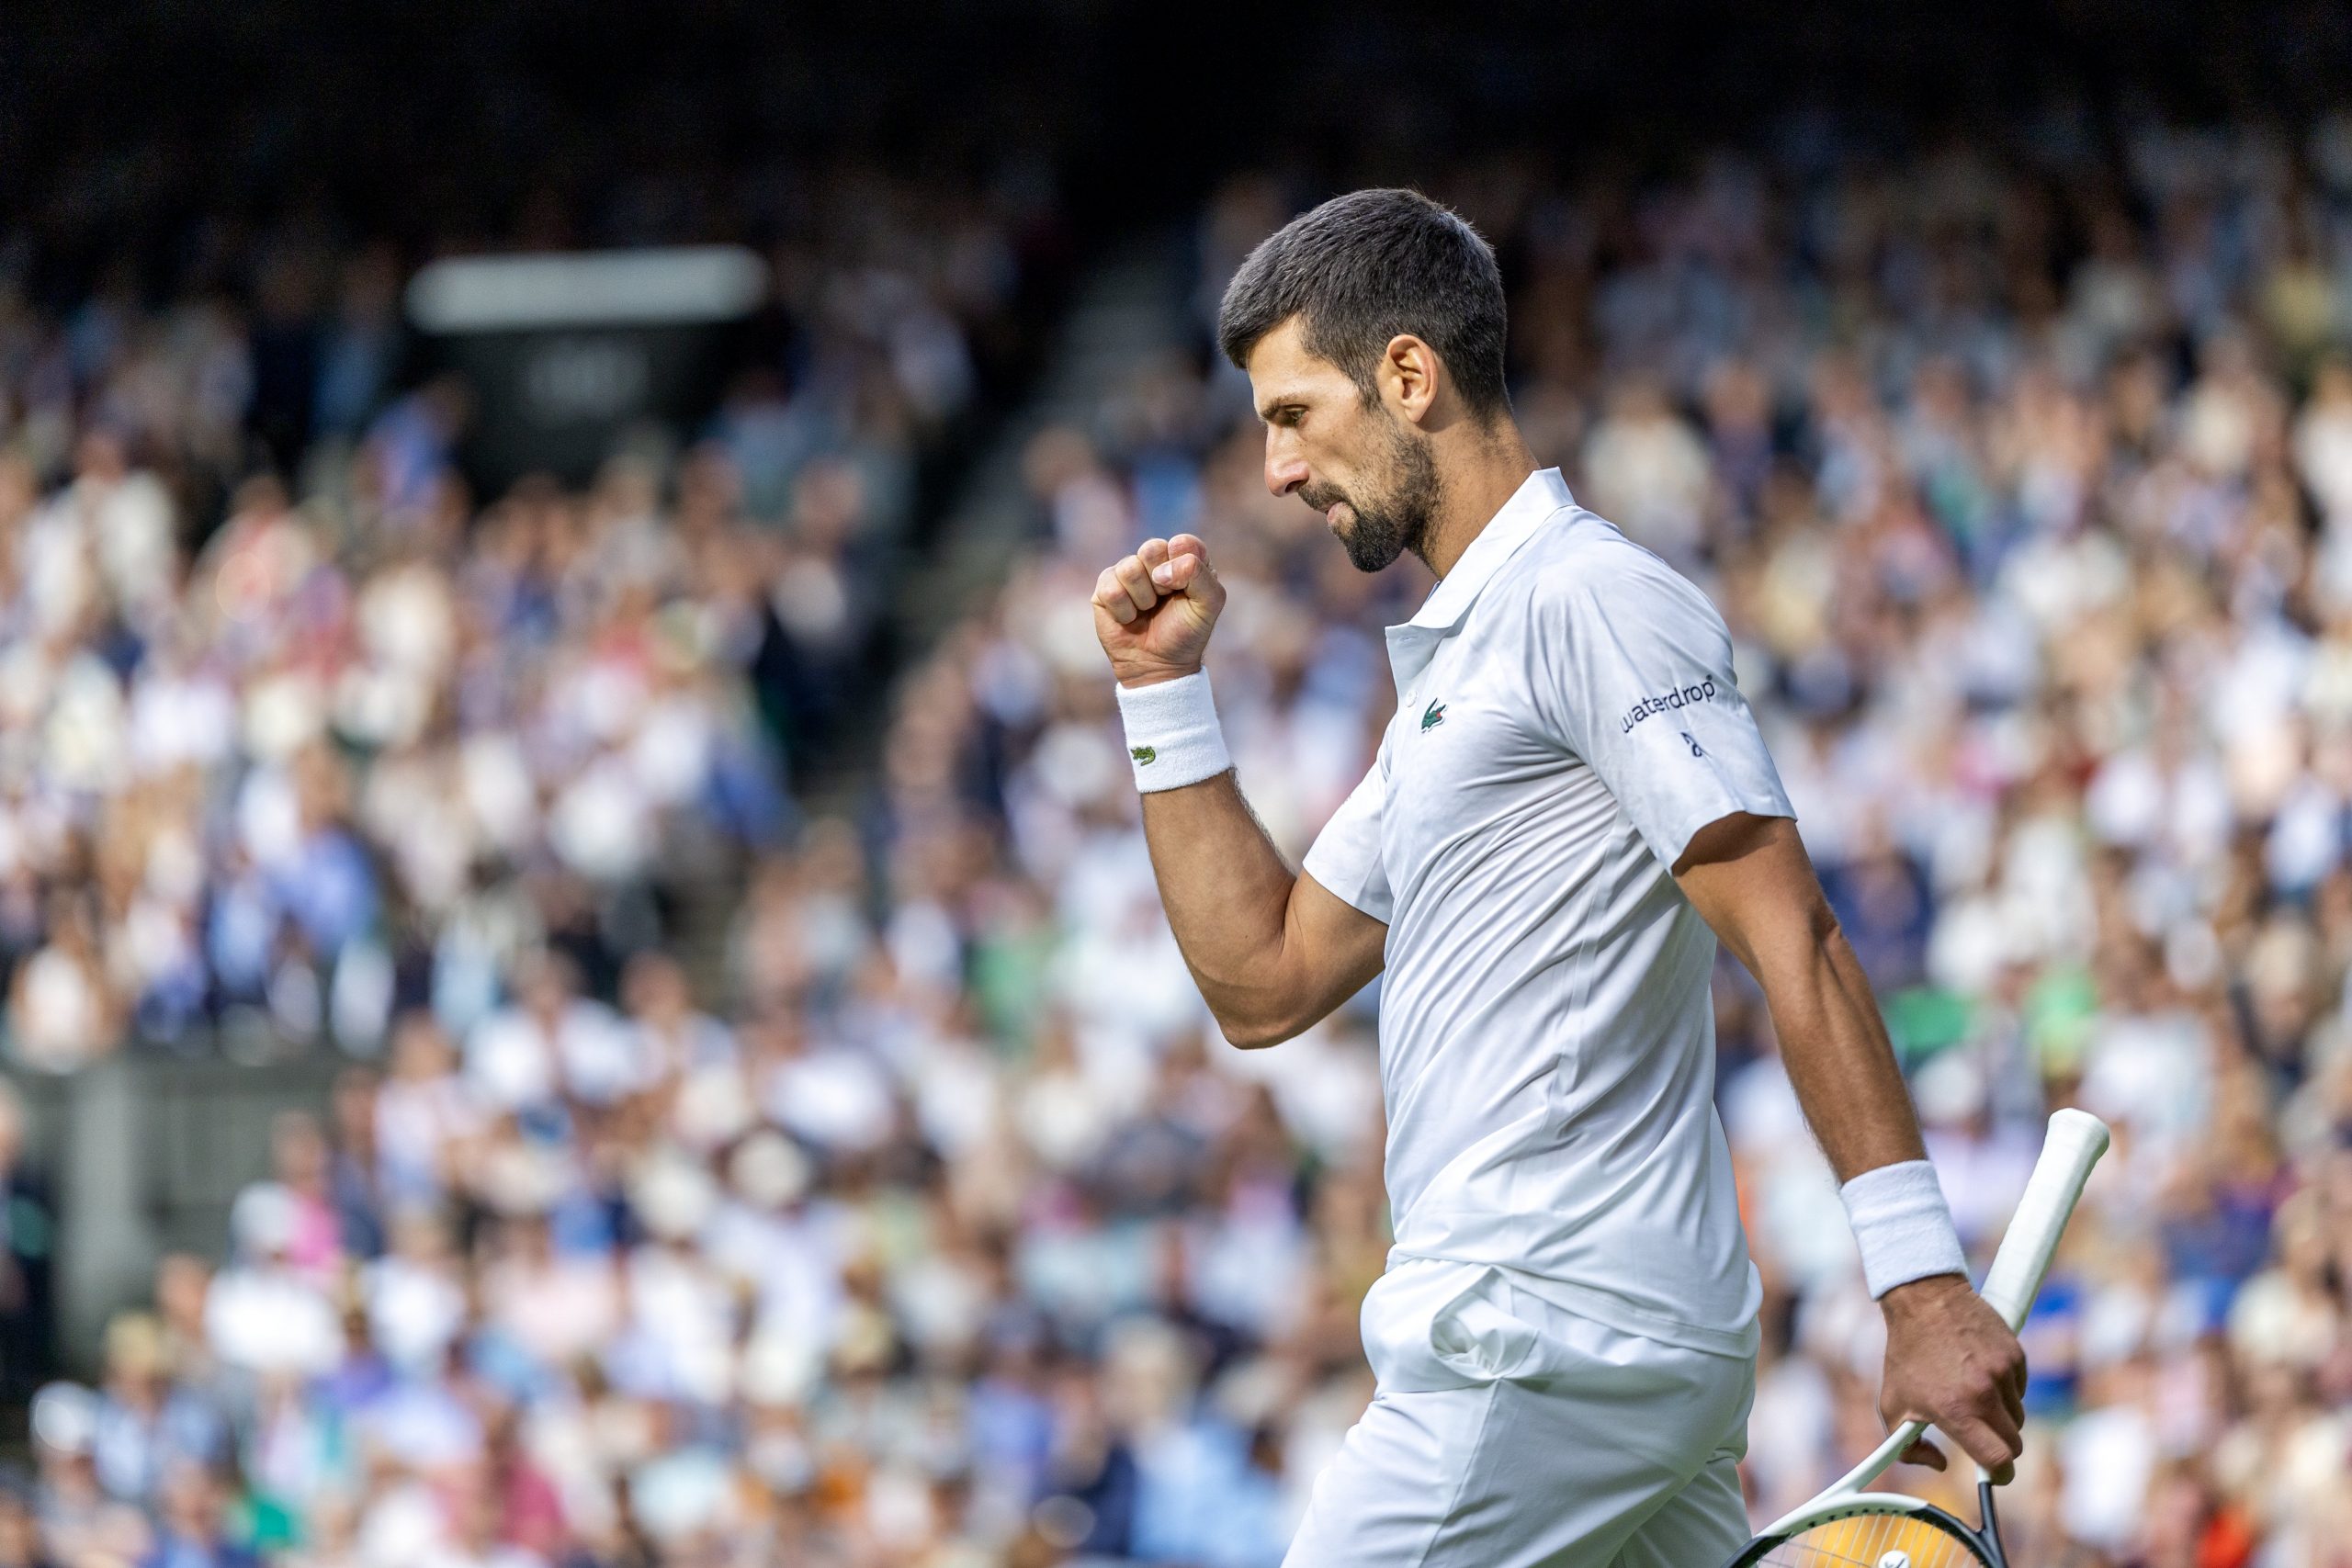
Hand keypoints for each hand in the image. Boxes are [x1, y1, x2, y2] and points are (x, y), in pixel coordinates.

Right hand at [1091, 534, 1224, 686]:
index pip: (1183, 543)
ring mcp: (1128, 573)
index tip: (1184, 589)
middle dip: (1161, 580)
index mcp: (1183, 559)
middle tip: (1164, 599)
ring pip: (1129, 568)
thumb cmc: (1186, 633)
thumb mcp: (1209, 604)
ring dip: (1143, 598)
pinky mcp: (1105, 589)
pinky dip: (1124, 611)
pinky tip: (1130, 618)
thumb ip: (1198, 574)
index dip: (1182, 566)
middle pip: (1152, 547)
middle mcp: (1155, 561)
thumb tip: (1160, 571)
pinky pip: (1110, 588)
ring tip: (1147, 611)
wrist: (1159, 666)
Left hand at [1877, 1274, 2026, 1481]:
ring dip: (2001, 1416)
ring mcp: (2003, 1372)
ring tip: (1973, 1395)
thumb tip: (1941, 1464)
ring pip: (2018, 1416)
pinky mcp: (2016, 1354)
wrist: (1925, 1299)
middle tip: (1980, 1437)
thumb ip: (1908, 1447)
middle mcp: (1985, 1393)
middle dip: (2000, 1447)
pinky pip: (2020, 1388)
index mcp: (1956, 1410)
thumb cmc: (1906, 1354)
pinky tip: (1981, 1372)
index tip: (1994, 1474)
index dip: (1999, 1475)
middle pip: (2014, 1444)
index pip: (1999, 1460)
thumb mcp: (1892, 1404)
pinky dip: (2006, 1390)